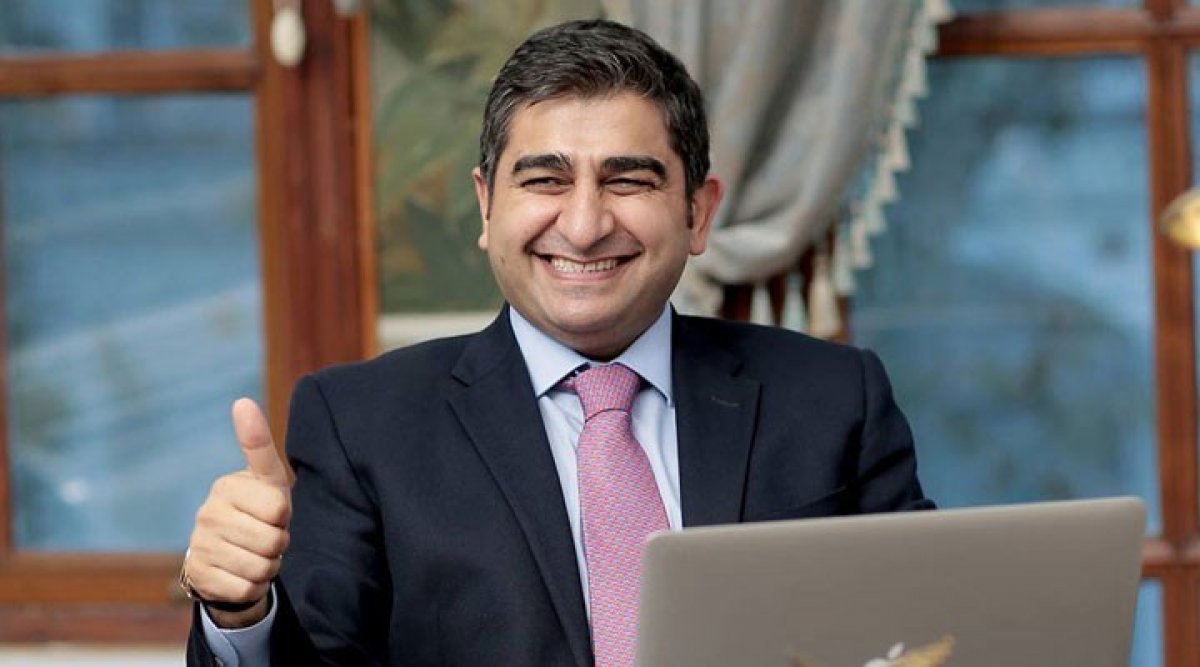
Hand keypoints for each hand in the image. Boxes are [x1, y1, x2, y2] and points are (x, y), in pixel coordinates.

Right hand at [184, 398, 291, 627]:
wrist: (229, 557)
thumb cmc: (258, 511)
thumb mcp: (267, 480)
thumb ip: (258, 444)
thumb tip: (242, 402)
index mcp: (226, 486)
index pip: (278, 507)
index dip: (284, 514)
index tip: (273, 510)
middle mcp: (208, 514)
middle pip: (274, 540)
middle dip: (279, 543)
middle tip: (266, 536)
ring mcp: (200, 546)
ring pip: (262, 567)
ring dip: (269, 566)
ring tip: (255, 553)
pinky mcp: (199, 577)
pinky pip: (248, 589)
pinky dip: (254, 586)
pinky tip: (241, 573)